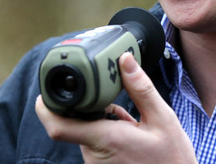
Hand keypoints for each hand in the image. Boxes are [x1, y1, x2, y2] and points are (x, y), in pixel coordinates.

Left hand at [35, 52, 196, 163]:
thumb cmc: (172, 160)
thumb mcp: (163, 119)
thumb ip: (141, 89)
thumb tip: (124, 60)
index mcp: (106, 138)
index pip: (58, 126)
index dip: (45, 109)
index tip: (43, 94)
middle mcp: (94, 156)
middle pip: (76, 124)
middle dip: (90, 109)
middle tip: (115, 103)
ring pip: (87, 134)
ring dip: (102, 123)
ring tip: (130, 124)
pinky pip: (95, 146)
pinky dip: (107, 135)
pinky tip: (129, 135)